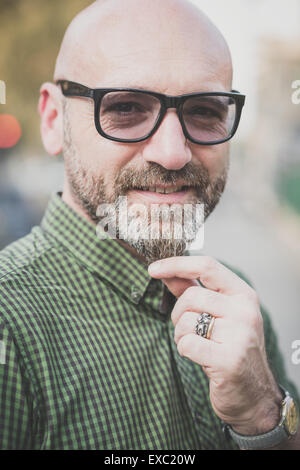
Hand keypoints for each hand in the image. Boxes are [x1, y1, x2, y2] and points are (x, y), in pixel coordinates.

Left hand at [148, 256, 282, 434]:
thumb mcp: (218, 314)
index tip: (153, 269)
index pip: (207, 266)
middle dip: (178, 314)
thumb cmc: (231, 350)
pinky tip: (201, 358)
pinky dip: (186, 351)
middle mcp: (245, 311)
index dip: (176, 264)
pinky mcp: (229, 359)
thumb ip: (191, 290)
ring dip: (181, 335)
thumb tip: (166, 271)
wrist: (254, 395)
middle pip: (191, 296)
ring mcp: (240, 335)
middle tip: (188, 329)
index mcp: (243, 295)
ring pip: (186, 321)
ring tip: (199, 346)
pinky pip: (187, 344)